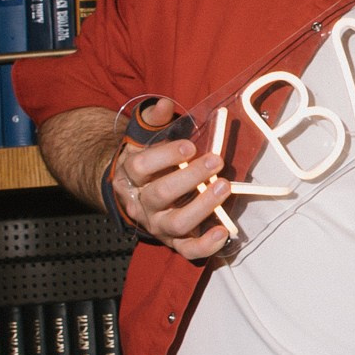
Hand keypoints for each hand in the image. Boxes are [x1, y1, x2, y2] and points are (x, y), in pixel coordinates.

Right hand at [109, 98, 234, 261]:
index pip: (141, 167)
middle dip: (190, 177)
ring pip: (176, 223)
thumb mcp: (143, 138)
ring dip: (202, 207)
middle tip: (216, 161)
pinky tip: (223, 232)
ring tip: (224, 187)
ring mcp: (157, 225)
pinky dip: (205, 246)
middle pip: (160, 194)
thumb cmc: (146, 163)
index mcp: (130, 176)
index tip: (190, 146)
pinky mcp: (173, 241)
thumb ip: (152, 120)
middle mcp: (141, 204)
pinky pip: (187, 250)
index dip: (165, 156)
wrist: (133, 195)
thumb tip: (163, 105)